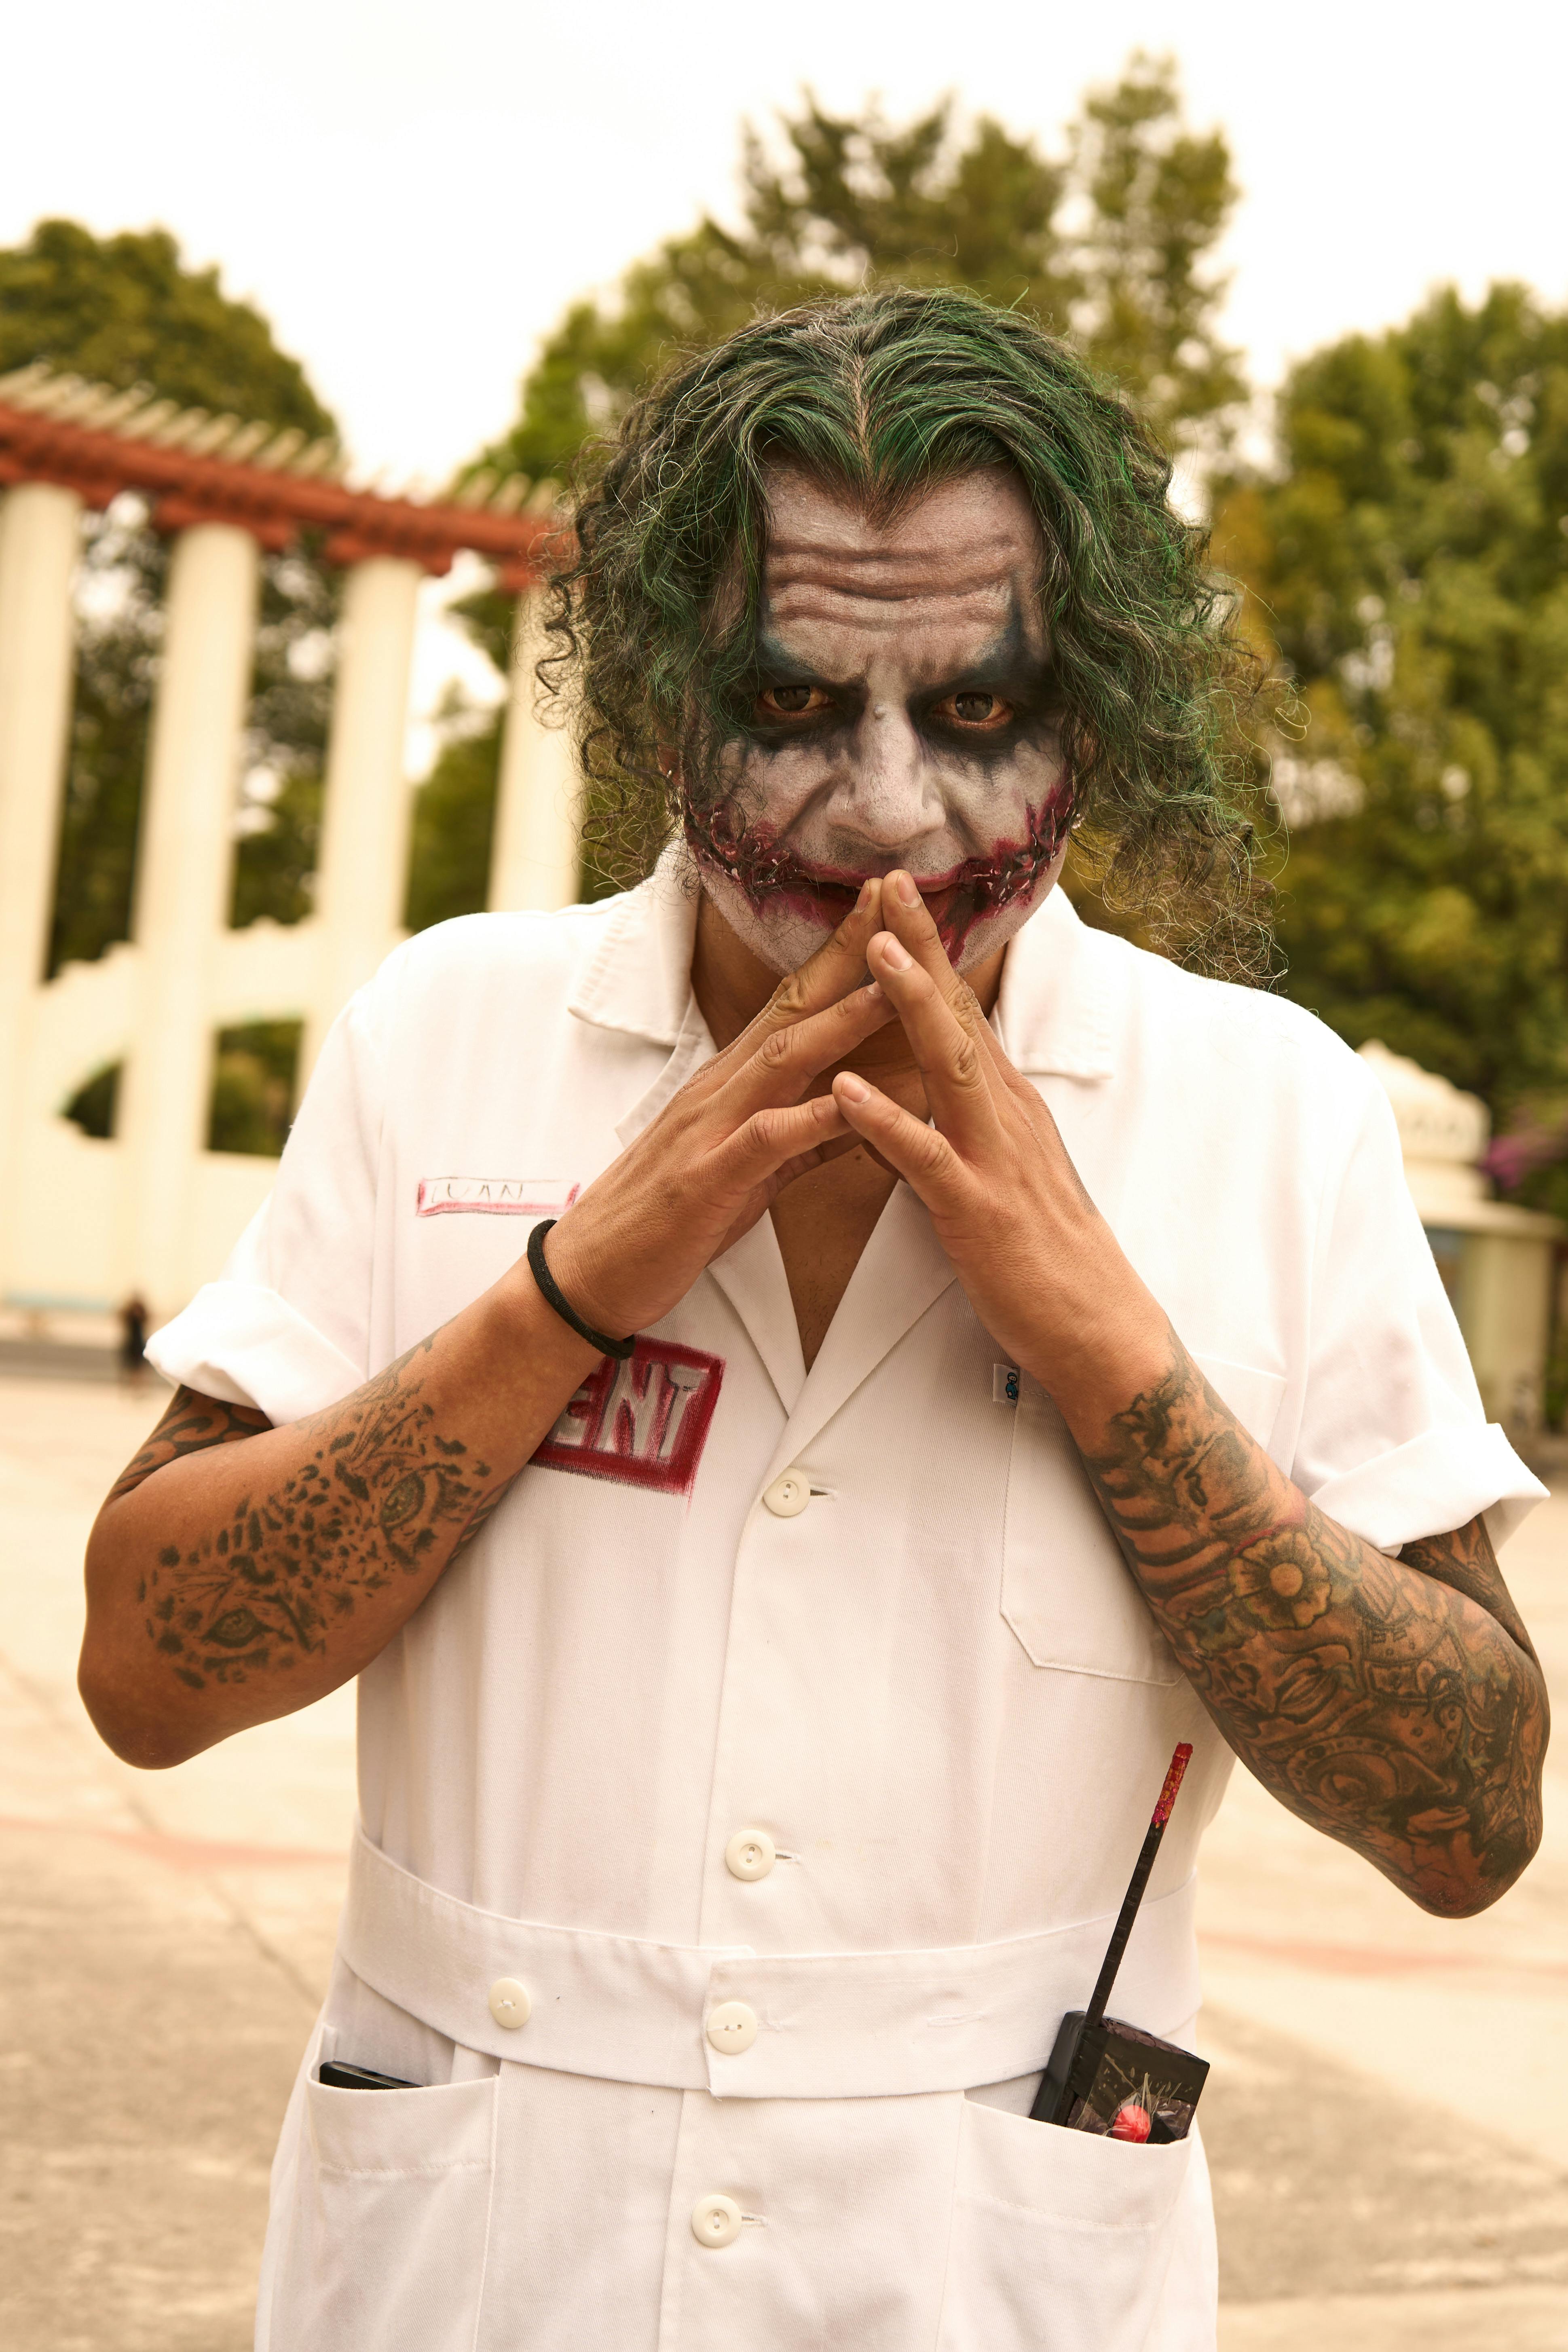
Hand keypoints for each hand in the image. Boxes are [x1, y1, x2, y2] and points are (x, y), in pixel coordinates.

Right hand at [542, 883, 894, 1339]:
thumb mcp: (750, 1171)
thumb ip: (805, 1138)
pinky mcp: (708, 1179)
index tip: (886, 907)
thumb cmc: (672, 1219)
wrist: (591, 1271)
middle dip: (847, 955)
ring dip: (841, 1021)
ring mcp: (711, 1128)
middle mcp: (721, 1089)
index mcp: (731, 1082)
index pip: (793, 1002)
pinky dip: (810, 1118)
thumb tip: (859, 1112)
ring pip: (784, 1060)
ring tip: (895, 987)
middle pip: (793, 1008)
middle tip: (897, 903)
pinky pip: (766, 1140)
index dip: (841, 953)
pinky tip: (850, 1102)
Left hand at [829, 872, 1169, 1434]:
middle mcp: (1004, 1114)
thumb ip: (942, 1127)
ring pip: (948, 1064)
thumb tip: (897, 1092)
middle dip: (921, 946)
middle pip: (957, 1013)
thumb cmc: (1041, 1253)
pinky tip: (850, 1088)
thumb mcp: (992, 1172)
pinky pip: (924, 1157)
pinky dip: (885, 1119)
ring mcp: (993, 1157)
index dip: (929, 949)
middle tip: (888, 883)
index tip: (898, 893)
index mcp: (1003, 1103)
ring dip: (910, 1003)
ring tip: (871, 949)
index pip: (961, 1009)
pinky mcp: (976, 1208)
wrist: (1095, 1326)